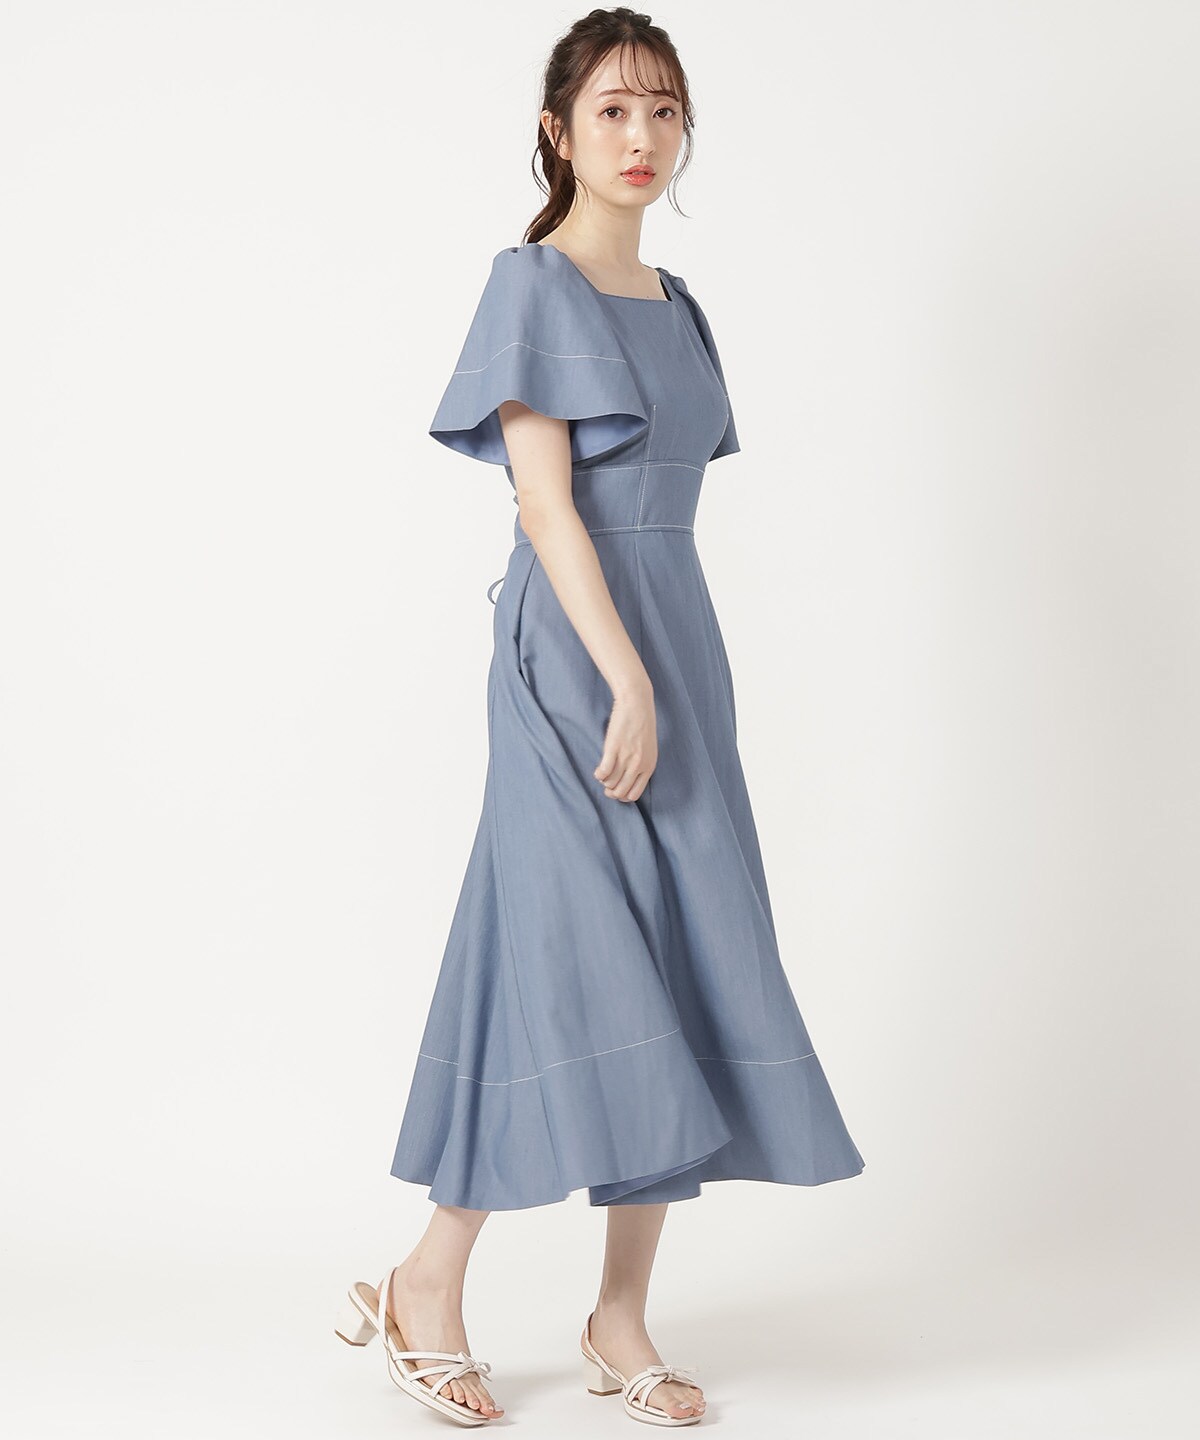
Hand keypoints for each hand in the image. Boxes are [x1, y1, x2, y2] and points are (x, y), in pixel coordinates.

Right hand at [594, 685, 657, 801]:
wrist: (637, 704)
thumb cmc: (642, 725)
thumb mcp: (648, 749)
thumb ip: (641, 765)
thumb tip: (628, 779)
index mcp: (649, 767)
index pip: (634, 795)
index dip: (622, 796)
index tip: (616, 788)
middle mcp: (638, 765)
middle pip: (620, 792)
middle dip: (610, 792)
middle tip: (606, 783)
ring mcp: (626, 758)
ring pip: (610, 784)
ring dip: (604, 781)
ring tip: (603, 772)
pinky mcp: (613, 749)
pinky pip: (603, 773)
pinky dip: (598, 774)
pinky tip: (598, 769)